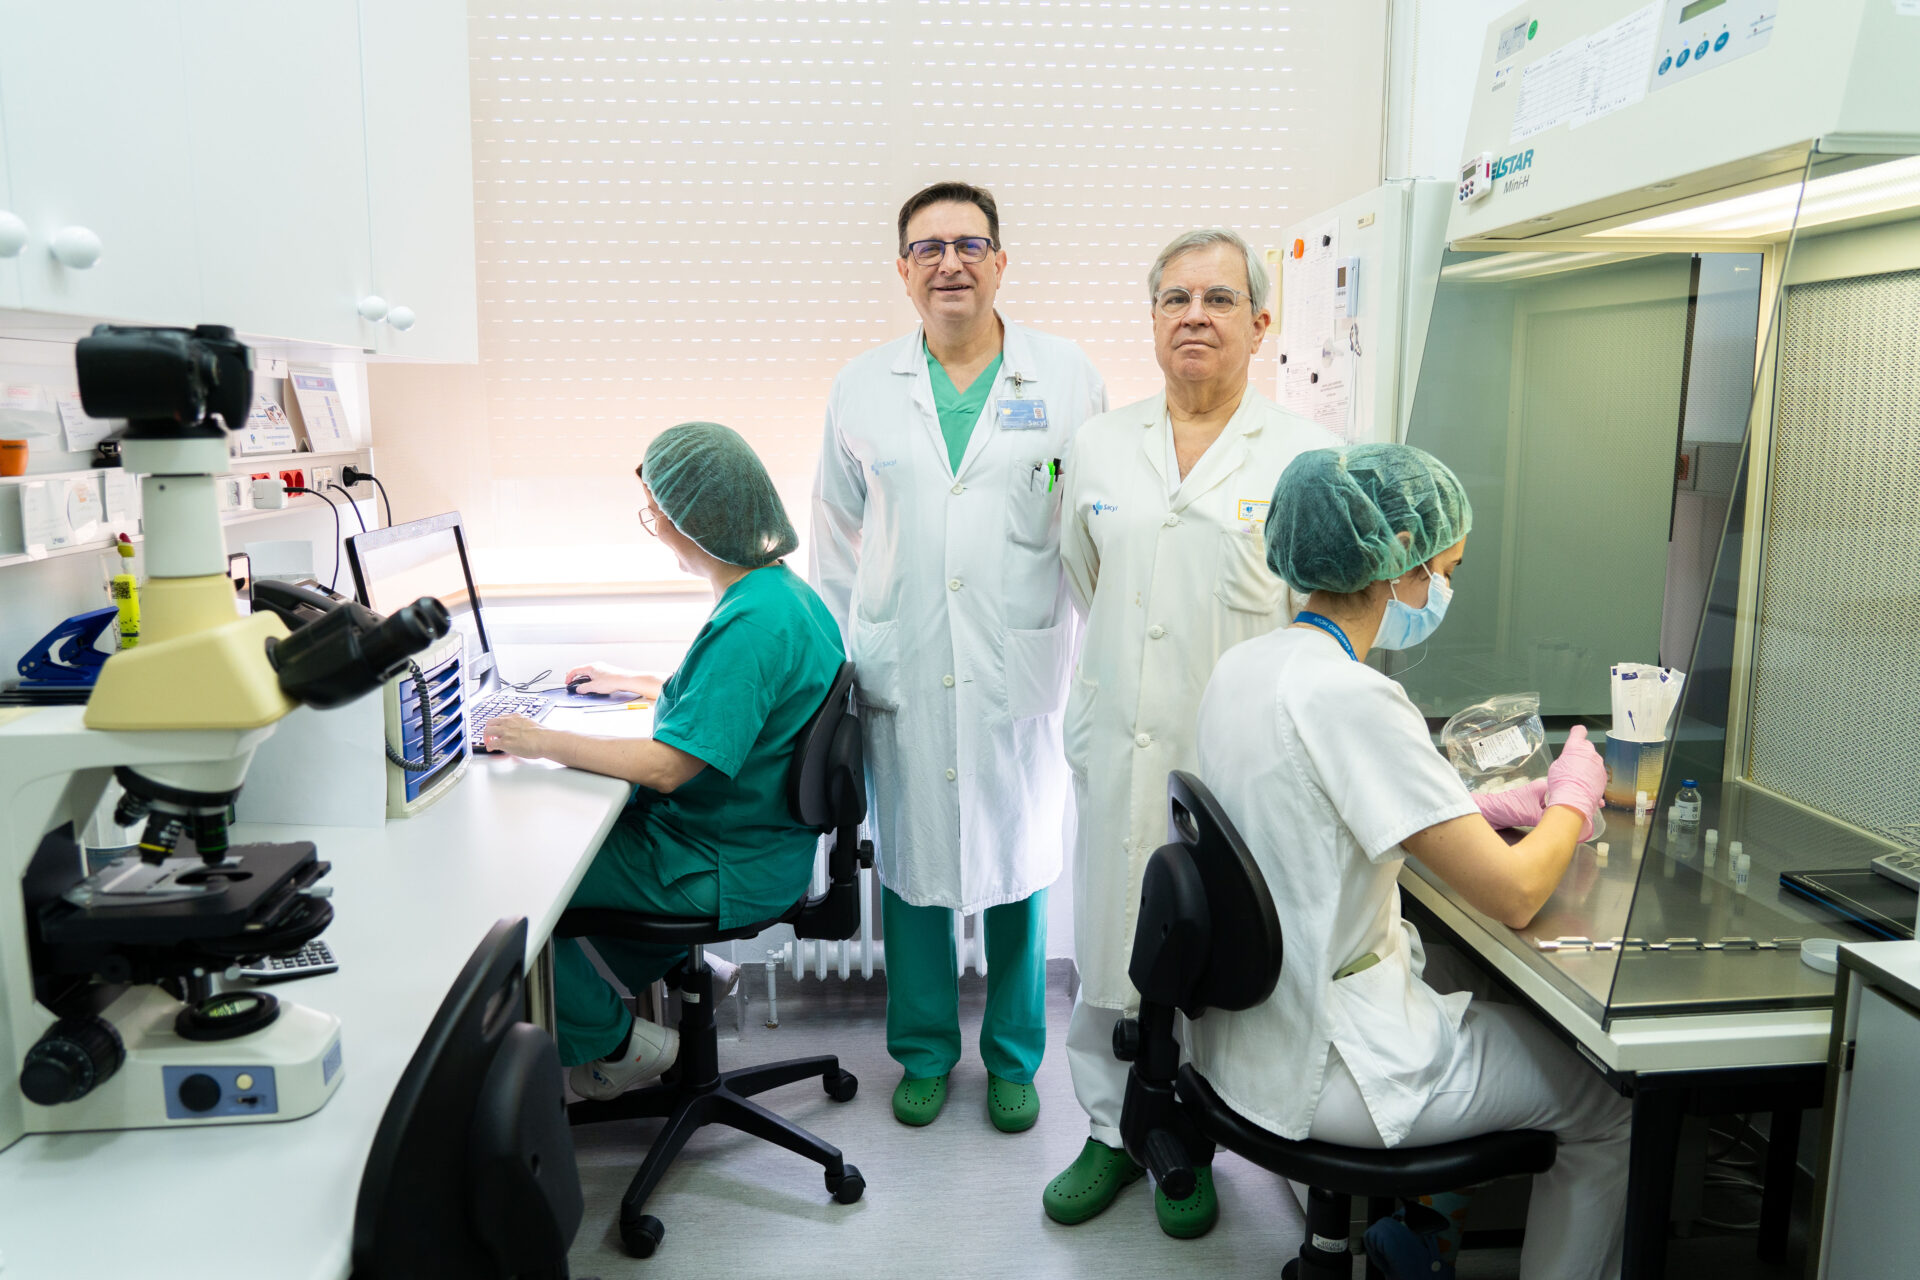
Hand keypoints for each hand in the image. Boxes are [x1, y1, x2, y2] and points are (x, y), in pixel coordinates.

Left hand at [482, 714, 549, 758]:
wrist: (544, 740)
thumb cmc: (542, 734)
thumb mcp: (531, 724)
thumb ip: (523, 725)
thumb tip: (524, 731)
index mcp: (516, 717)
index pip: (501, 718)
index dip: (498, 724)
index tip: (498, 728)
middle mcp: (509, 722)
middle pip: (490, 722)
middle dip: (489, 729)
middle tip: (490, 735)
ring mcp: (505, 731)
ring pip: (488, 730)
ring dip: (486, 736)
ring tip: (488, 741)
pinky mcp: (504, 742)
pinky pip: (491, 743)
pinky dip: (489, 746)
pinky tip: (491, 749)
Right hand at [564, 662, 661, 699]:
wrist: (625, 680)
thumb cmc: (612, 681)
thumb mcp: (594, 687)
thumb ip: (583, 688)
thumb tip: (579, 689)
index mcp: (590, 667)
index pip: (575, 670)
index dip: (569, 677)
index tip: (567, 683)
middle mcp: (596, 666)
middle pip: (582, 671)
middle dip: (577, 679)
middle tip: (575, 686)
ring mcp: (602, 668)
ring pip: (589, 674)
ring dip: (585, 681)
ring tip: (585, 688)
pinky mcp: (607, 672)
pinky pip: (595, 676)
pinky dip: (592, 681)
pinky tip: (595, 687)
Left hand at [1474, 776, 1594, 841]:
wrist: (1486, 813)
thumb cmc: (1505, 808)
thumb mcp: (1529, 814)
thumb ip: (1548, 819)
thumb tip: (1566, 825)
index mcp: (1542, 788)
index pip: (1567, 789)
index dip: (1582, 795)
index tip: (1598, 801)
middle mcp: (1541, 793)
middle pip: (1565, 796)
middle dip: (1580, 802)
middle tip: (1597, 807)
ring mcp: (1536, 802)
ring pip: (1558, 805)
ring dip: (1570, 810)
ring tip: (1587, 815)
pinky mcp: (1531, 811)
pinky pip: (1550, 813)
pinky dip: (1559, 817)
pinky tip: (1567, 824)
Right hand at [1543, 726, 1606, 827]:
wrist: (1573, 800)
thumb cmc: (1561, 783)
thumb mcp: (1556, 766)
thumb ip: (1566, 758)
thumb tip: (1570, 761)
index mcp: (1575, 746)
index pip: (1579, 731)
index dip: (1577, 733)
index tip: (1576, 736)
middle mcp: (1590, 753)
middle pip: (1587, 748)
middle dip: (1581, 755)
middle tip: (1572, 766)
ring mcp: (1599, 765)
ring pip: (1593, 762)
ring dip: (1587, 768)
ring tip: (1576, 780)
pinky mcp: (1604, 777)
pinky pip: (1597, 775)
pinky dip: (1592, 779)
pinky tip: (1583, 787)